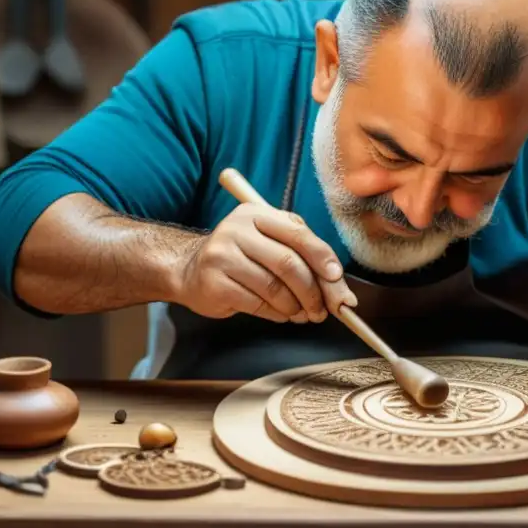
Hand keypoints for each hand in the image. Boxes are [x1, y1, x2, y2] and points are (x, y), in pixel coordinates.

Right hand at [175, 203, 357, 322]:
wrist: (189, 269)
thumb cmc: (241, 255)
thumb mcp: (269, 240)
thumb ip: (303, 254)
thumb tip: (337, 286)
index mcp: (257, 214)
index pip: (298, 234)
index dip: (322, 257)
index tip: (336, 277)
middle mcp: (237, 231)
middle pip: (288, 263)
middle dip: (313, 290)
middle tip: (324, 308)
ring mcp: (222, 256)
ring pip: (274, 287)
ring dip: (296, 306)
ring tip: (303, 313)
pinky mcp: (214, 283)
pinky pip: (257, 304)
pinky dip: (277, 313)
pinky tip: (282, 314)